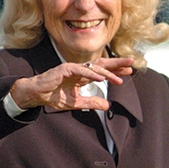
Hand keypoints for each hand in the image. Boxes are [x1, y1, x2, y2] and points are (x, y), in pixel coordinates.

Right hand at [9, 57, 133, 110]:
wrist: (36, 95)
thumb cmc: (53, 96)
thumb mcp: (77, 103)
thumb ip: (92, 103)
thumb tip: (107, 105)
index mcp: (83, 76)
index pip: (103, 71)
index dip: (116, 70)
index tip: (129, 71)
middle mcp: (80, 70)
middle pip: (102, 64)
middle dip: (117, 63)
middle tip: (132, 62)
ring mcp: (73, 68)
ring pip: (94, 68)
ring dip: (108, 72)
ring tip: (120, 78)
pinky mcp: (65, 69)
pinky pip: (81, 70)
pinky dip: (92, 74)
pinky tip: (102, 78)